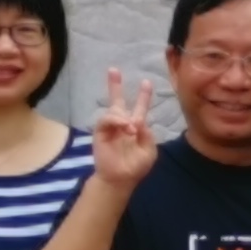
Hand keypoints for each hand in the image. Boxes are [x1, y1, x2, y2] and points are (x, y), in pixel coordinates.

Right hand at [90, 69, 161, 188]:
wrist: (121, 179)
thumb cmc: (135, 167)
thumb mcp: (149, 150)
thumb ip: (148, 134)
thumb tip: (137, 121)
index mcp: (135, 127)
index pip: (139, 108)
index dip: (143, 96)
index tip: (146, 82)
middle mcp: (122, 124)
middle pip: (117, 100)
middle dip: (115, 85)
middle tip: (113, 70)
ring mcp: (110, 128)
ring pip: (114, 110)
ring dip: (124, 116)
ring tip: (131, 128)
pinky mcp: (100, 133)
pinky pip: (106, 120)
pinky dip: (116, 121)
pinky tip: (125, 127)